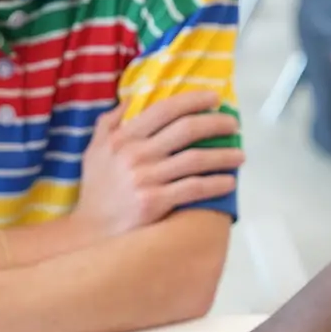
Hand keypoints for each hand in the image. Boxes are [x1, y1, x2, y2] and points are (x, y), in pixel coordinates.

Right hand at [69, 91, 241, 241]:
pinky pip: (194, 188)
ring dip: (224, 155)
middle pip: (186, 129)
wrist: (91, 232)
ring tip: (240, 155)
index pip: (165, 109)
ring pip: (196, 159)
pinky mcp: (156, 202)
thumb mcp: (94, 151)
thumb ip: (109, 123)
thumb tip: (129, 100)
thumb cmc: (96, 190)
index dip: (193, 100)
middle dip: (216, 124)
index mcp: (123, 137)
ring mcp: (147, 179)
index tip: (214, 99)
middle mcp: (136, 154)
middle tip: (233, 125)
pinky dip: (216, 184)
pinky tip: (229, 182)